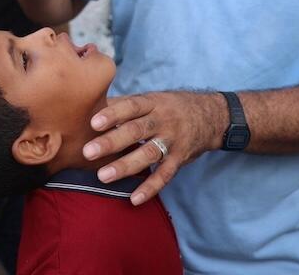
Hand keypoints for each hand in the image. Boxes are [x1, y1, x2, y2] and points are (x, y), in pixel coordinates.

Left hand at [81, 91, 224, 204]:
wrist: (210, 116)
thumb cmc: (170, 106)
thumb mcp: (151, 98)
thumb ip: (124, 104)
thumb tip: (90, 106)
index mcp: (153, 103)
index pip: (131, 107)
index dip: (113, 114)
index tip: (93, 123)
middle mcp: (163, 121)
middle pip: (136, 131)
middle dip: (111, 142)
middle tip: (87, 152)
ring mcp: (172, 141)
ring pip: (148, 154)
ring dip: (125, 166)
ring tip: (103, 176)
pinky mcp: (179, 159)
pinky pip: (165, 175)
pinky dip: (150, 188)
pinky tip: (133, 199)